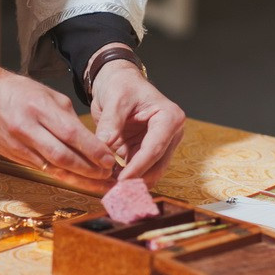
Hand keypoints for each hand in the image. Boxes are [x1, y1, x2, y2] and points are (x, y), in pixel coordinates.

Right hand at [0, 67, 114, 180]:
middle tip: (108, 175)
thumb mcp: (49, 95)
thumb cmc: (19, 92)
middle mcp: (27, 129)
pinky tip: (77, 181)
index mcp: (38, 108)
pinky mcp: (14, 157)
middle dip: (89, 169)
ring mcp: (18, 145)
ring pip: (53, 168)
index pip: (71, 134)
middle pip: (63, 156)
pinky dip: (62, 177)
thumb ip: (69, 118)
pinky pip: (43, 170)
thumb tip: (91, 141)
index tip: (109, 160)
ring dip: (79, 179)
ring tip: (99, 184)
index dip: (92, 150)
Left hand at [90, 60, 184, 186]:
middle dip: (137, 180)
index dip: (138, 167)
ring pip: (150, 172)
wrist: (118, 82)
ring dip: (131, 182)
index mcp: (169, 118)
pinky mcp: (145, 151)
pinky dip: (125, 178)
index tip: (121, 181)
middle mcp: (170, 134)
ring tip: (110, 190)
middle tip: (115, 192)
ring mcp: (160, 144)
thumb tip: (104, 144)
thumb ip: (112, 122)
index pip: (155, 148)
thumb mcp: (116, 98)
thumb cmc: (121, 85)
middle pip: (157, 165)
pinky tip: (109, 183)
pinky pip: (138, 170)